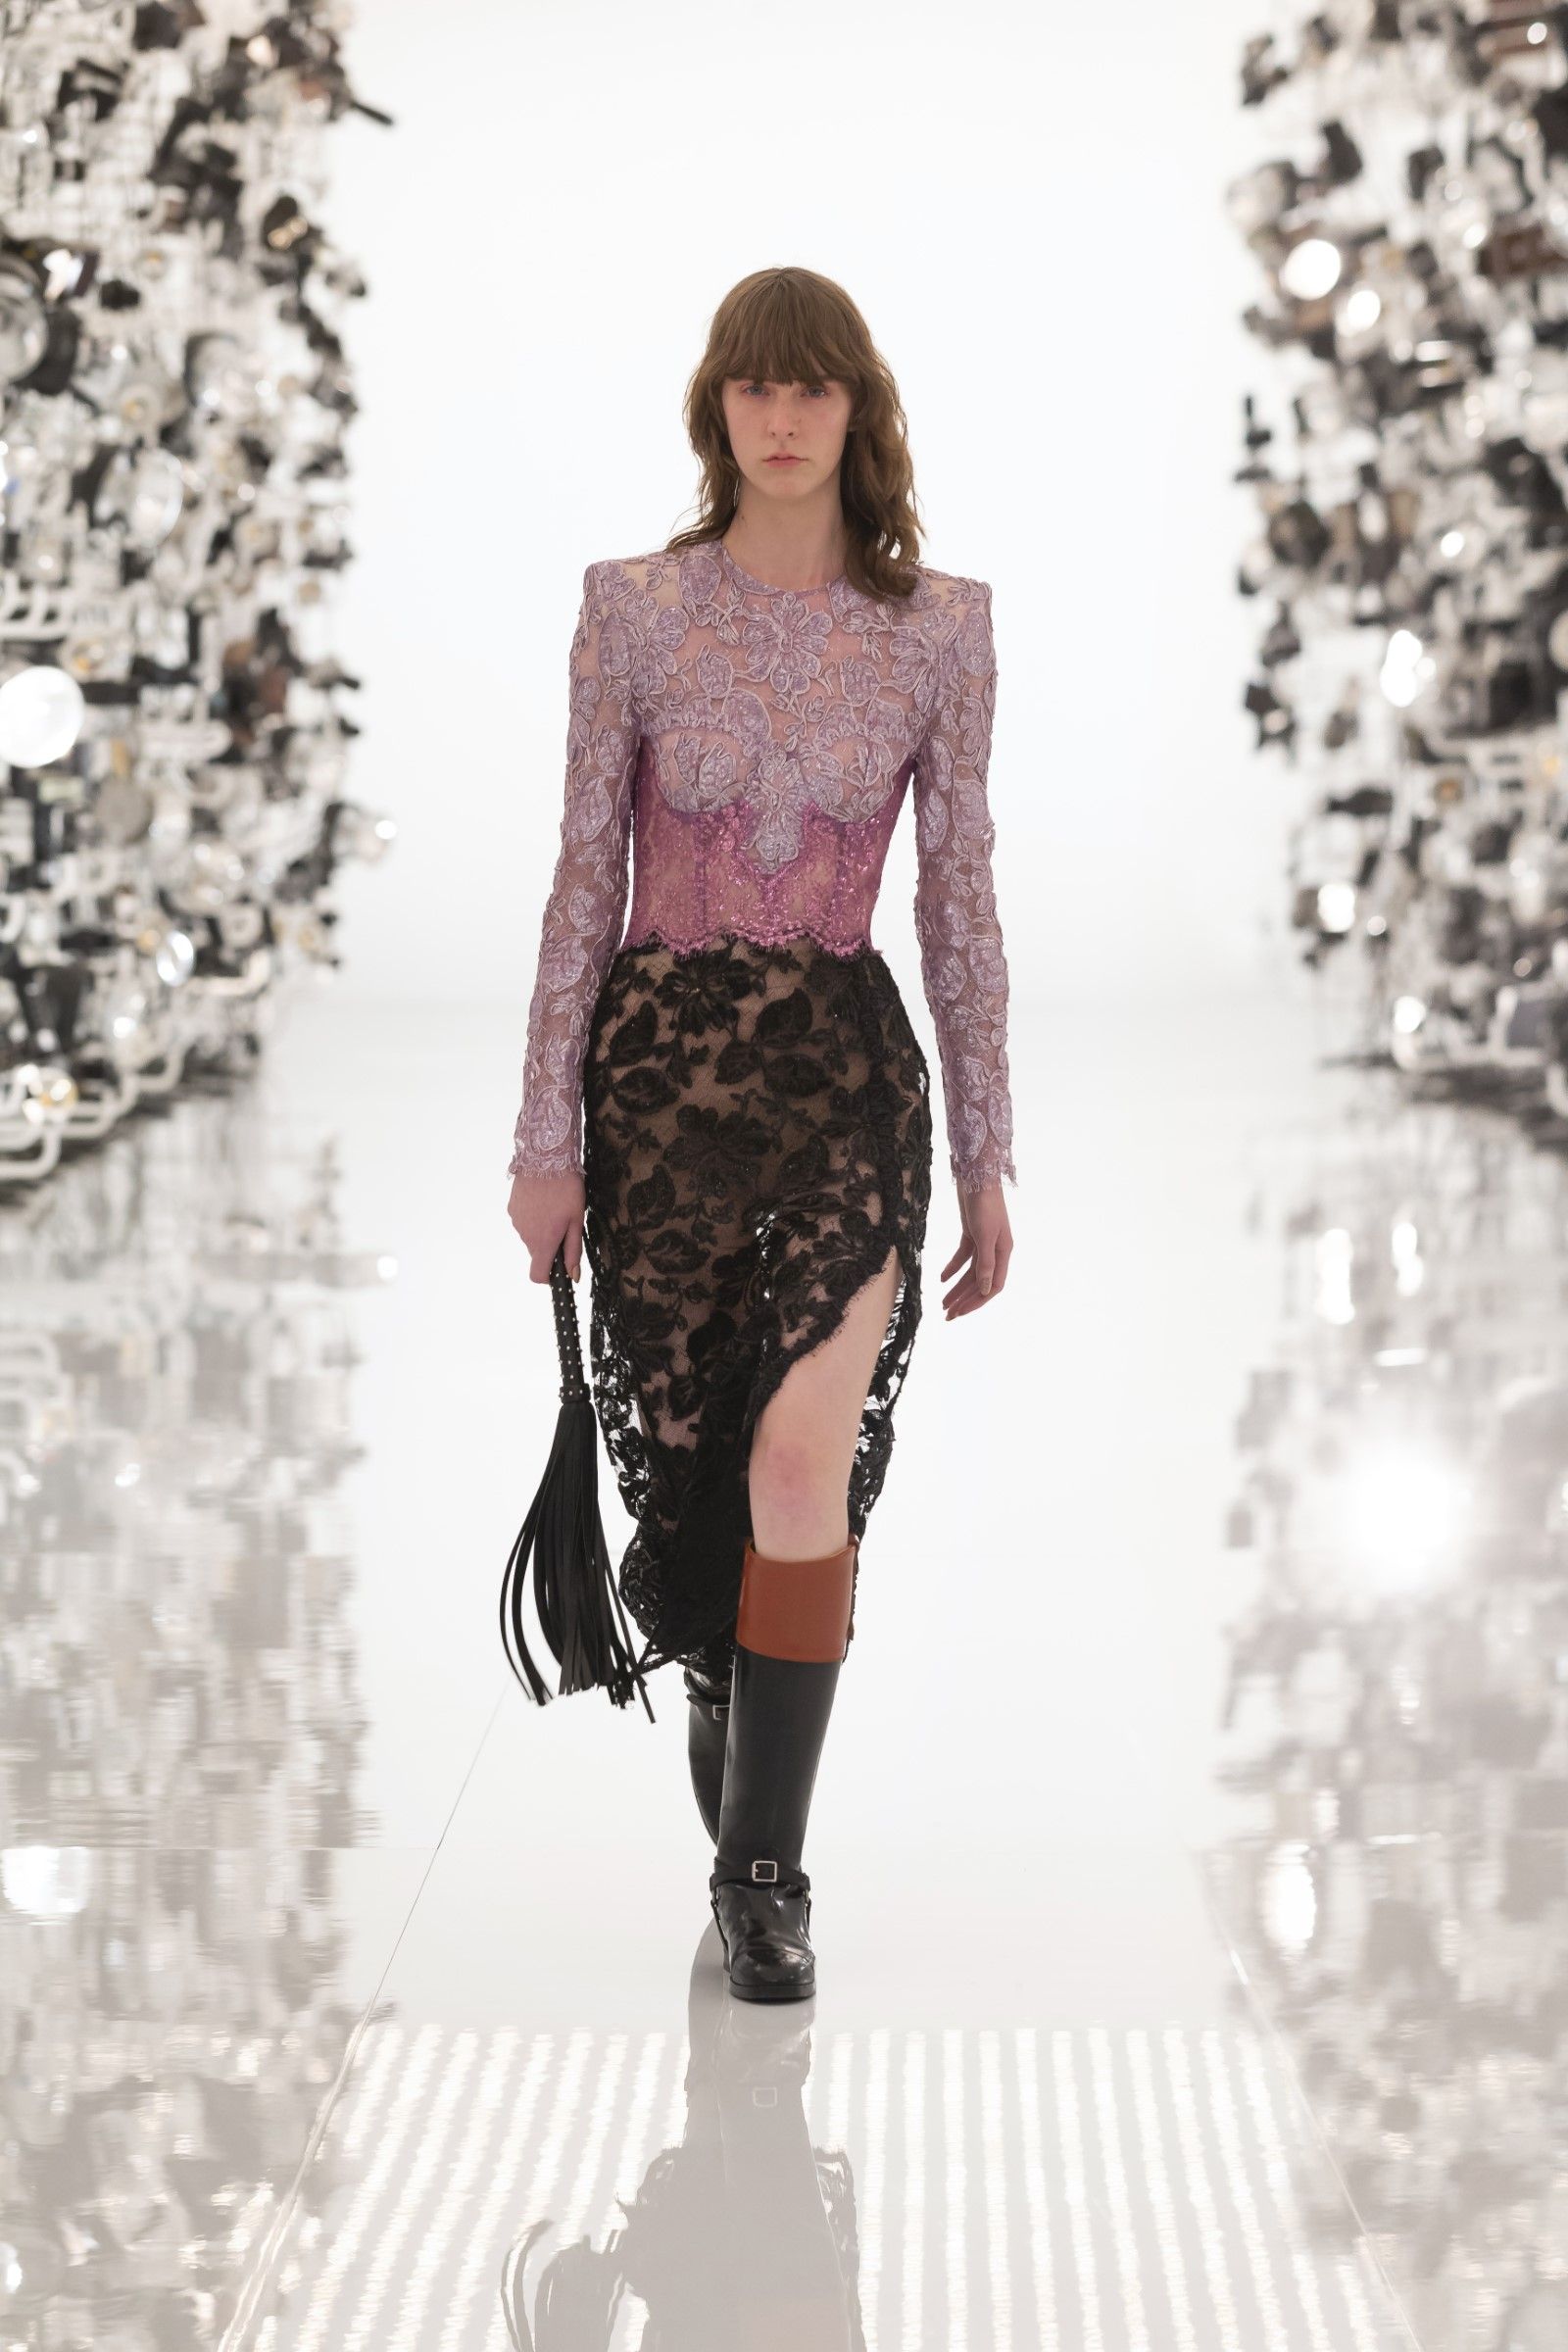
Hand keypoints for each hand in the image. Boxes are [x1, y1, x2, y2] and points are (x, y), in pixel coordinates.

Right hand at [507, 1168, 586, 1282]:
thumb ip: (573, 1251)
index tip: (560, 1266)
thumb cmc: (566, 1189)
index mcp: (543, 1242)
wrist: (545, 1158)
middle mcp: (525, 1236)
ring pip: (530, 1236)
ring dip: (542, 1229)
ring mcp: (516, 1222)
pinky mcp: (512, 1208)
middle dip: (550, 1246)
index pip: (537, 1275)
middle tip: (565, 1224)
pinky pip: (524, 1221)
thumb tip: (573, 1276)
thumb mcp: (577, 1221)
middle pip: (537, 1253)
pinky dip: (533, 1217)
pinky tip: (543, 1200)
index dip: (549, 1276)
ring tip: (555, 1207)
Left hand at [939, 1179, 1011, 1317]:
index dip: (977, 1301)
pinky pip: (963, 1256)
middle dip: (964, 1300)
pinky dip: (952, 1268)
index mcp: (1004, 1253)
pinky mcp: (971, 1233)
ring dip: (957, 1288)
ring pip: (970, 1272)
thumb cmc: (985, 1204)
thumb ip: (985, 1263)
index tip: (960, 1312)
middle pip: (979, 1282)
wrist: (978, 1175)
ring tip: (942, 1303)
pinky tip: (941, 1278)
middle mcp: (996, 1250)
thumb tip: (984, 1290)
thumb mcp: (984, 1235)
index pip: (992, 1286)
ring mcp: (983, 1242)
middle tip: (948, 1315)